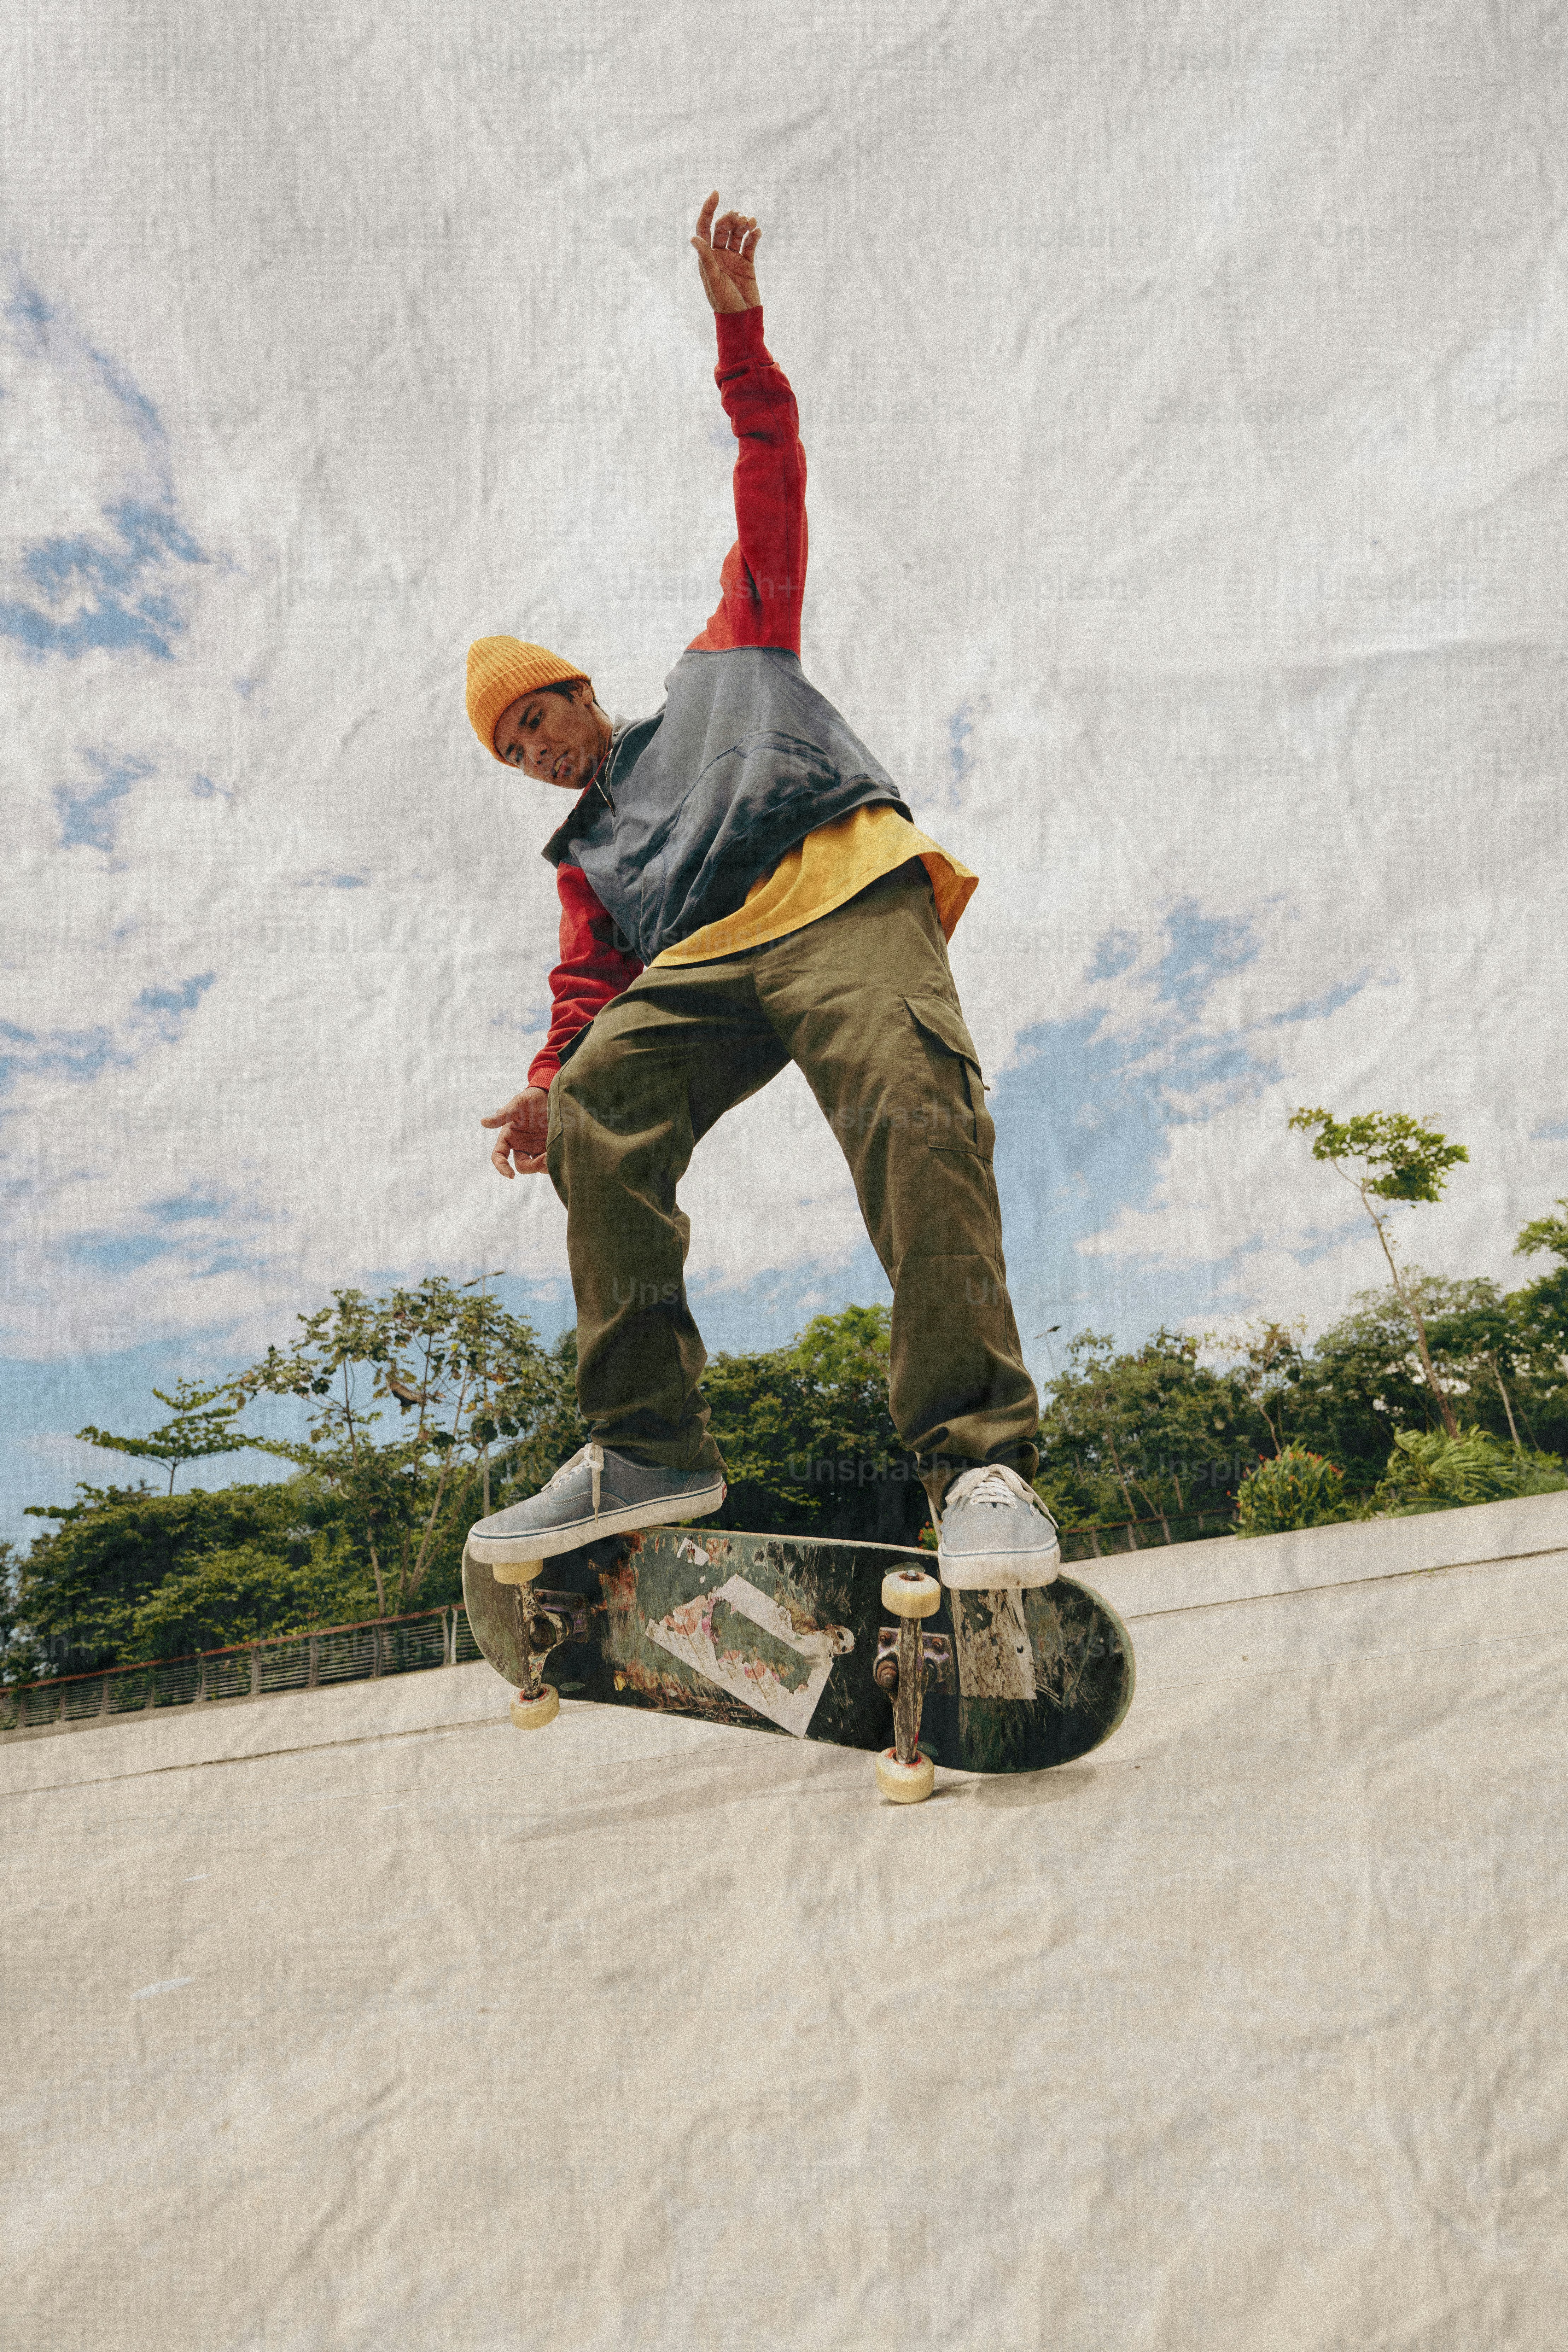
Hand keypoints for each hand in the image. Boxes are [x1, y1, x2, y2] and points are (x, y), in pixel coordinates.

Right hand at [482, 1086, 548, 1178]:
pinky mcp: (549, 1148)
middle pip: (523, 1166)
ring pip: (538, 1166)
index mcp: (509, 1137)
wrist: (551, 1095)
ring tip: (555, 1154)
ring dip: (546, 1165)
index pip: (499, 1156)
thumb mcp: (517, 1105)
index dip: (502, 1167)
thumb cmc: (531, 1098)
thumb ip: (503, 1115)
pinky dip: (555, 1161)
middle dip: (533, 1166)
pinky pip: (551, 1161)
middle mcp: (521, 1145)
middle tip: (546, 1159)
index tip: (511, 1176)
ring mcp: (536, 1148)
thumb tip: (483, 1122)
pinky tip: (562, 1153)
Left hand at [690, 191, 760, 313]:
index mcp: (707, 257)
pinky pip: (750, 245)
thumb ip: (706, 258)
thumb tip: (693, 237)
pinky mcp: (748, 264)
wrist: (742, 319)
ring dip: (744, 225)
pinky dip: (754, 236)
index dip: (708, 209)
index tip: (716, 193)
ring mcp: (734, 259)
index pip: (704, 227)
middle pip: (723, 228)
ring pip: (738, 234)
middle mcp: (719, 255)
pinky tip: (757, 231)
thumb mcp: (713, 280)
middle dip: (731, 219)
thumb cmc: (724, 302)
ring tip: (751, 222)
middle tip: (740, 218)